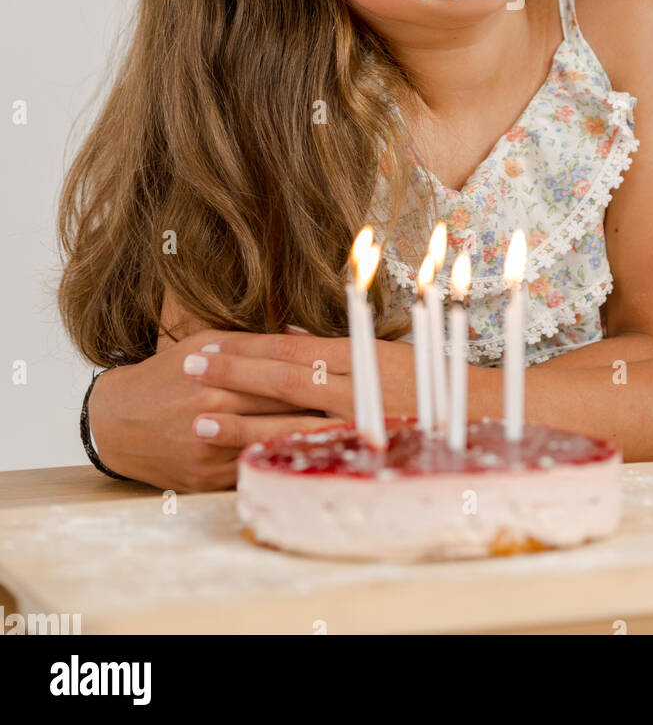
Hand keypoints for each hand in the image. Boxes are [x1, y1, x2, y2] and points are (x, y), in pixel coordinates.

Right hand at [88, 329, 337, 492]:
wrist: (116, 422)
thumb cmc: (166, 374)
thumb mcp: (203, 343)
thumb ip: (251, 343)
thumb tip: (300, 336)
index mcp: (216, 377)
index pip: (279, 375)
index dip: (319, 375)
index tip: (358, 372)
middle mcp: (212, 414)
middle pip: (281, 411)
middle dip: (326, 408)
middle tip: (369, 405)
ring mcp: (209, 452)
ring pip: (272, 445)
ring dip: (312, 440)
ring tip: (355, 435)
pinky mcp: (206, 480)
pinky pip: (253, 472)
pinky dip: (282, 464)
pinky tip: (313, 460)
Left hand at [181, 332, 421, 456]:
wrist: (487, 417)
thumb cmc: (434, 380)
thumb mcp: (387, 350)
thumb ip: (337, 344)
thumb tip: (289, 335)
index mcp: (362, 353)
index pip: (292, 347)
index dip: (247, 347)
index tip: (207, 345)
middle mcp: (359, 385)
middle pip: (283, 378)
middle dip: (232, 373)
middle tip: (186, 369)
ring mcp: (362, 423)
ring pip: (291, 420)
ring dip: (241, 423)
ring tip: (198, 422)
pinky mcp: (365, 454)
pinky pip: (314, 456)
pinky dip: (278, 457)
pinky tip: (246, 462)